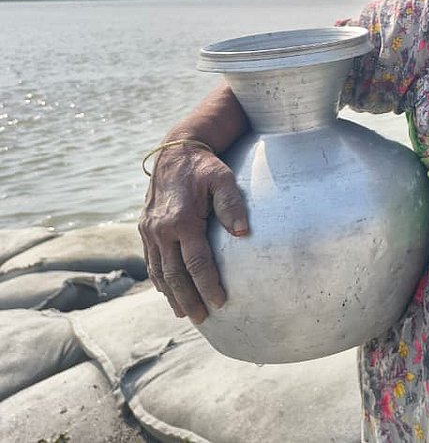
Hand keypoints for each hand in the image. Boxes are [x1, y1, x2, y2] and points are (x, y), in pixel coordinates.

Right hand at [139, 144, 247, 323]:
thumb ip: (232, 205)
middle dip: (189, 298)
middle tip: (203, 318)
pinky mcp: (144, 229)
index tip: (221, 301)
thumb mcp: (223, 178)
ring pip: (159, 271)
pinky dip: (159, 279)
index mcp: (182, 220)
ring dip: (172, 294)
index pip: (197, 262)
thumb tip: (242, 233)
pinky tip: (168, 291)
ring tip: (185, 313)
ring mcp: (149, 231)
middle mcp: (161, 229)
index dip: (209, 284)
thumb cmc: (205, 167)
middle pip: (175, 274)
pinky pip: (151, 261)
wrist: (175, 152)